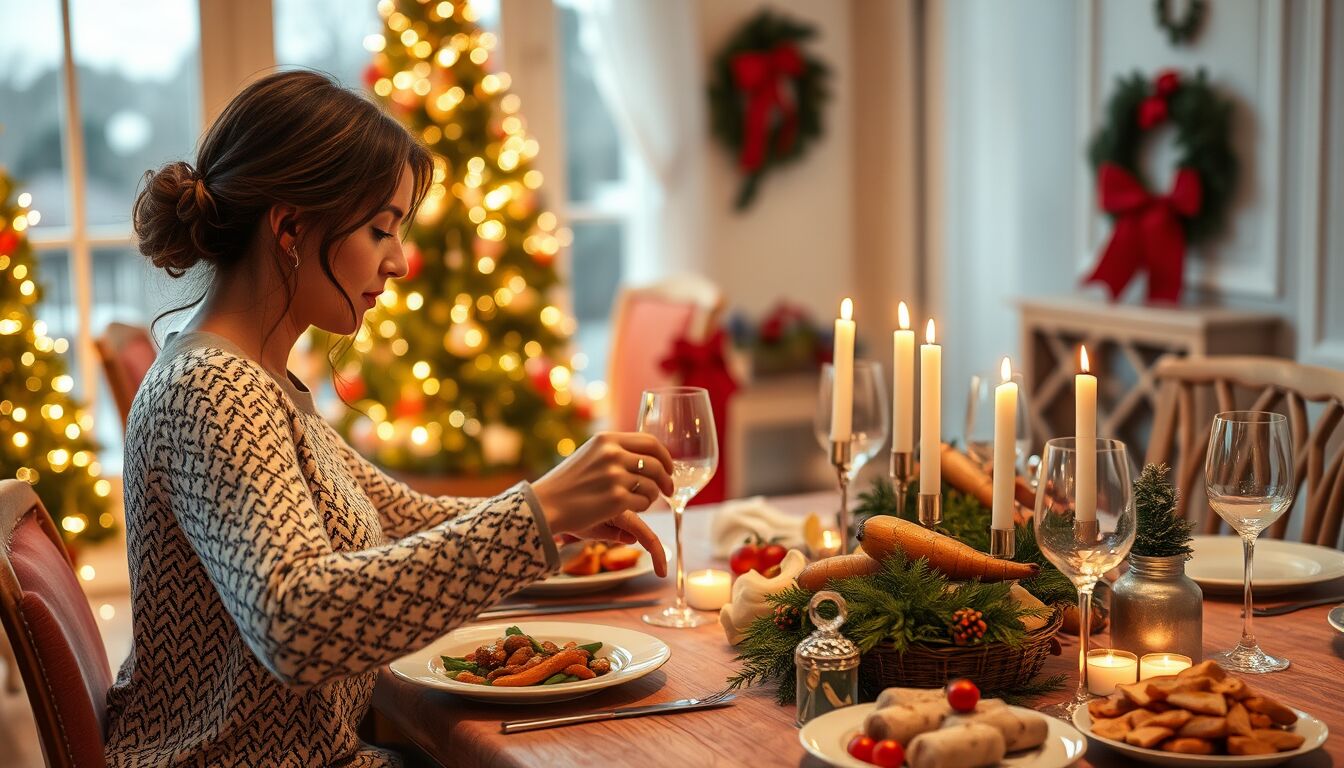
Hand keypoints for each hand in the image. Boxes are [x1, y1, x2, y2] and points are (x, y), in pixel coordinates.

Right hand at [532, 432, 673, 573]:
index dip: (665, 456)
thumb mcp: (591, 455)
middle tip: (668, 490)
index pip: (650, 441)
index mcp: (607, 439)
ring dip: (651, 496)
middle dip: (667, 479)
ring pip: (652, 485)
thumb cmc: (568, 483)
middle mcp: (612, 453)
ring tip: (639, 501)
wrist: (545, 504)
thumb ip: (617, 451)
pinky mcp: (616, 499)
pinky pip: (644, 502)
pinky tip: (629, 509)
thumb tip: (651, 456)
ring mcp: (615, 476)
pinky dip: (642, 507)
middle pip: (657, 464)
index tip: (669, 468)